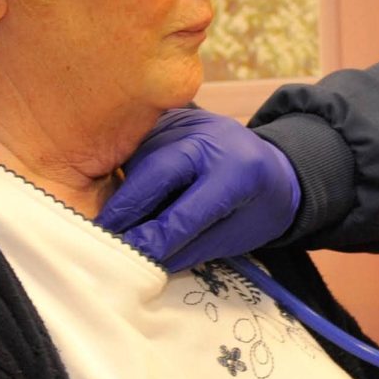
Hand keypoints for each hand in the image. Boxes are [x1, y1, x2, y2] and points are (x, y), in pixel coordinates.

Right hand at [97, 108, 300, 271]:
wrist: (277, 166)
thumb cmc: (258, 209)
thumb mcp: (236, 237)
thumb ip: (189, 248)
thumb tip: (144, 260)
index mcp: (239, 172)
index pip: (187, 211)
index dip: (154, 238)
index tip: (129, 258)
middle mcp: (213, 139)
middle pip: (156, 170)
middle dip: (125, 206)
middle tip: (102, 236)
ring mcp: (191, 122)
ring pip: (143, 155)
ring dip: (122, 189)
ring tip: (110, 220)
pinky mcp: (174, 118)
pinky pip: (141, 145)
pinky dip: (128, 171)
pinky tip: (121, 193)